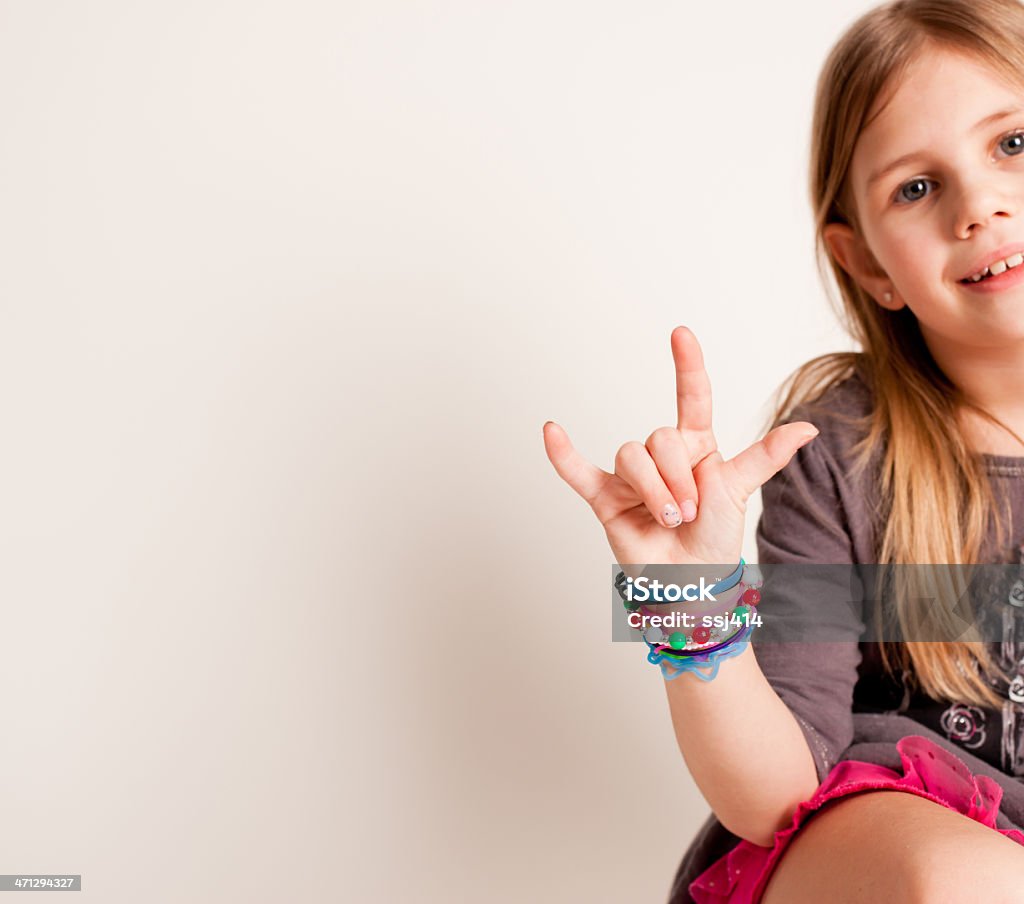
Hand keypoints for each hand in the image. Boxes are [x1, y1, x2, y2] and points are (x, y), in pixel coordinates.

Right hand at [543, 326, 817, 568]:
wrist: (691, 582)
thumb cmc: (716, 536)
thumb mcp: (739, 490)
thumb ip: (765, 456)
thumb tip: (808, 427)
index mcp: (696, 446)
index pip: (691, 397)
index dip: (687, 365)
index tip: (681, 334)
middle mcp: (662, 456)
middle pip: (660, 438)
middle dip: (677, 476)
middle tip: (689, 511)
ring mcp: (631, 477)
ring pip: (631, 456)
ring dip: (653, 489)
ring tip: (667, 518)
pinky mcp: (605, 499)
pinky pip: (579, 472)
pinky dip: (563, 455)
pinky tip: (551, 432)